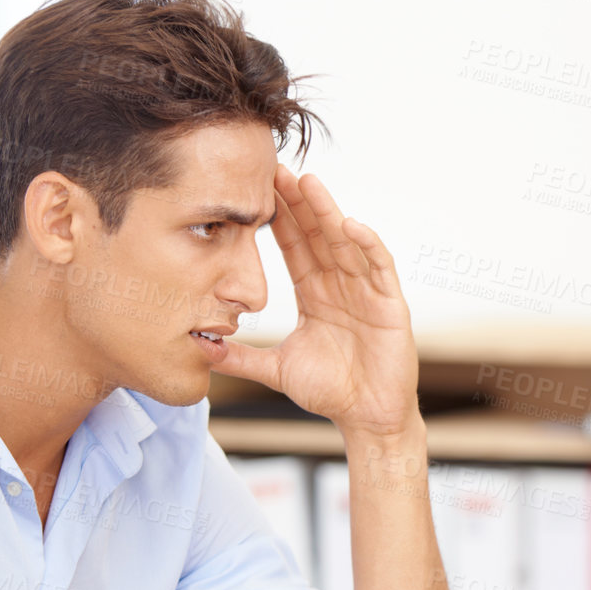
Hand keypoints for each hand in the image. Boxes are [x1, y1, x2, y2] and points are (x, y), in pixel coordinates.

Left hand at [218, 167, 420, 440]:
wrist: (367, 420)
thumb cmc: (331, 393)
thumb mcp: (276, 370)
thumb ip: (240, 358)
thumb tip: (200, 349)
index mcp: (316, 296)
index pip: (294, 248)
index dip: (277, 219)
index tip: (257, 189)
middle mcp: (341, 287)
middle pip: (317, 236)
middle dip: (298, 203)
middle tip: (276, 169)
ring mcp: (367, 293)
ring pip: (345, 243)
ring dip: (328, 212)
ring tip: (309, 183)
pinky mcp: (390, 306)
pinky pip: (379, 268)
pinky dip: (367, 245)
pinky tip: (350, 224)